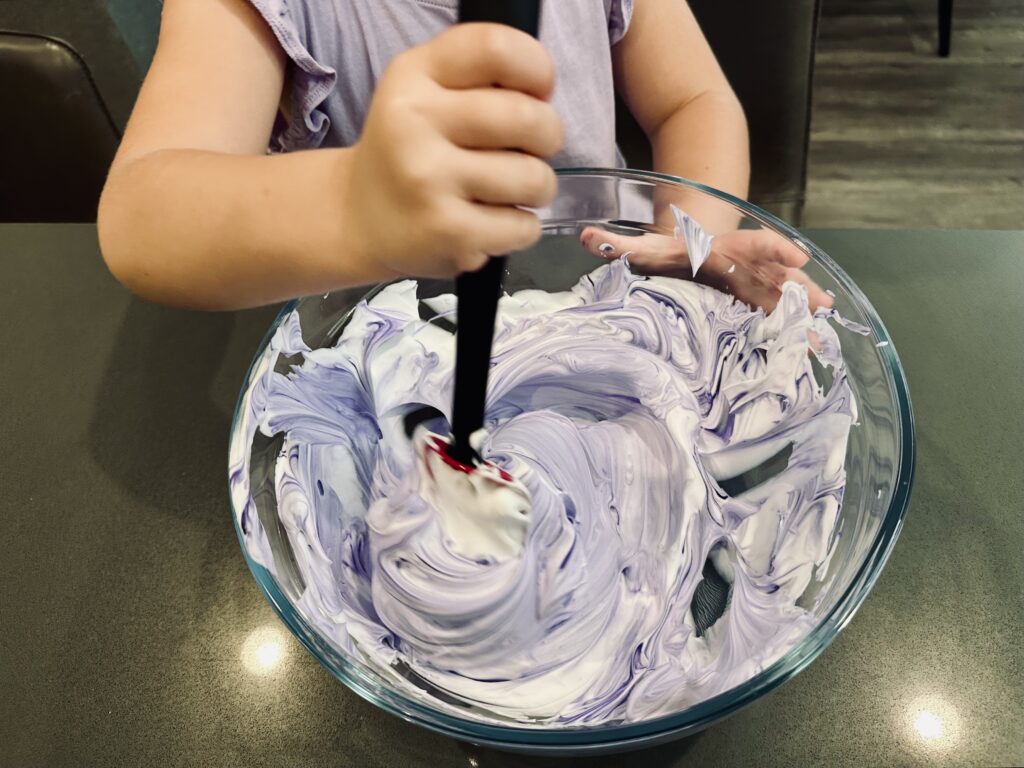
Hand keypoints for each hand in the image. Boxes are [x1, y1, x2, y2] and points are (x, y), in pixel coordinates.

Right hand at [345, 24, 563, 278]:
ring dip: (538, 187)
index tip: (538, 92)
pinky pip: (522, 226)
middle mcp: (414, 121)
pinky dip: (521, 227)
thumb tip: (544, 94)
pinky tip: (494, 222)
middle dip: (548, 136)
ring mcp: (428, 179)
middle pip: (527, 117)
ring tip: (510, 190)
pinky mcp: (446, 231)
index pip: (496, 49)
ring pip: (533, 177)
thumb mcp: (425, 91)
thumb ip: (479, 76)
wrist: (360, 218)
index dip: (536, 69)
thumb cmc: (411, 150)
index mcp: (414, 75)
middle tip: (533, 149)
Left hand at [580, 225, 833, 311]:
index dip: (775, 250)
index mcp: (726, 249)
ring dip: (805, 313)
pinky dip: (796, 333)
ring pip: (787, 298)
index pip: (754, 244)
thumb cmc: (670, 253)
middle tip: (821, 303)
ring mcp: (757, 287)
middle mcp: (748, 268)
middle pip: (779, 275)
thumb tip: (587, 238)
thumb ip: (619, 244)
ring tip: (823, 333)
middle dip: (799, 288)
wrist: (690, 251)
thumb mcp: (646, 247)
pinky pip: (781, 318)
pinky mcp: (758, 306)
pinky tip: (814, 351)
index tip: (795, 257)